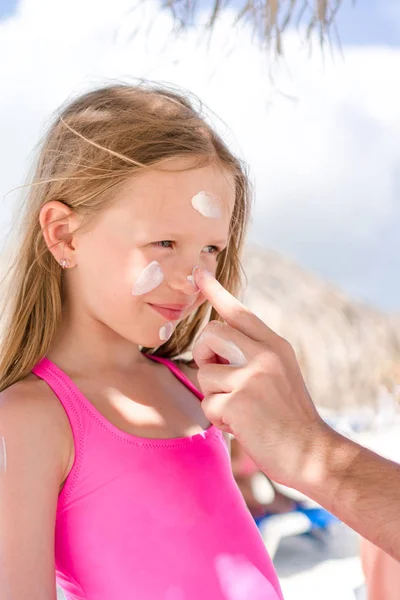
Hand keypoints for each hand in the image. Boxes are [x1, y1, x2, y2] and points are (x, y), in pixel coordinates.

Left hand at [193, 267, 333, 489]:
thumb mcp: (281, 374)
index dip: (217, 292)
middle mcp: (265, 354)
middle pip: (211, 333)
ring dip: (215, 396)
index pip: (240, 312)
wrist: (311, 453)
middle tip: (220, 377)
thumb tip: (216, 341)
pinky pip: (208, 403)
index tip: (198, 273)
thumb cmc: (290, 416)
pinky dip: (219, 419)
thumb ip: (254, 354)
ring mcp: (253, 376)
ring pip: (205, 373)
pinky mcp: (240, 401)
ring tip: (240, 410)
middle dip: (204, 354)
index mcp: (275, 345)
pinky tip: (241, 426)